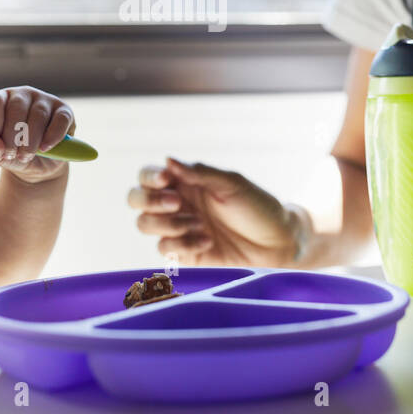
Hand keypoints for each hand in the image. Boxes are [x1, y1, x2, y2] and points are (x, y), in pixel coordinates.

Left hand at [0, 86, 74, 184]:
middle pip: (17, 107)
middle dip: (12, 136)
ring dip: (31, 140)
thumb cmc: (14, 154)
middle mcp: (23, 95)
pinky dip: (52, 137)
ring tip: (25, 156)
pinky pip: (60, 120)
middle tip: (11, 154)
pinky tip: (44, 148)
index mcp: (2, 100)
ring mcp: (45, 100)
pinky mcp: (65, 111)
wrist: (38, 165)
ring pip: (39, 115)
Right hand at [129, 158, 298, 266]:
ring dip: (170, 224)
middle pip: (136, 200)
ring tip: (200, 225)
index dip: (149, 177)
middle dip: (150, 201)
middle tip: (178, 203)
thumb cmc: (257, 207)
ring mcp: (178, 229)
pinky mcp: (185, 253)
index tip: (166, 180)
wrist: (276, 243)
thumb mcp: (231, 184)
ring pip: (145, 225)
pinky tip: (207, 241)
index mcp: (185, 182)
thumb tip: (167, 160)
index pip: (148, 176)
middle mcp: (176, 204)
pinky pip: (165, 249)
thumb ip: (199, 172)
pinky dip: (182, 243)